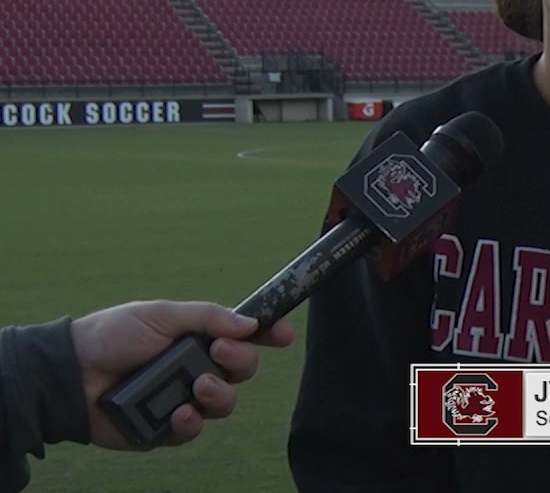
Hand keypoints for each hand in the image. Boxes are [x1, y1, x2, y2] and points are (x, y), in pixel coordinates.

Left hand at [69, 300, 295, 449]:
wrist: (70, 374)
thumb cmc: (112, 335)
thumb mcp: (161, 314)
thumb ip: (207, 317)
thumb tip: (250, 324)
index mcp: (199, 338)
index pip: (245, 337)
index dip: (269, 334)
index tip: (283, 334)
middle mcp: (198, 368)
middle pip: (243, 371)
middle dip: (240, 362)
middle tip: (220, 353)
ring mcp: (184, 399)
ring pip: (224, 404)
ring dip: (218, 395)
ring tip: (196, 385)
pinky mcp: (165, 429)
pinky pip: (193, 431)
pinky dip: (190, 422)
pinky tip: (179, 413)